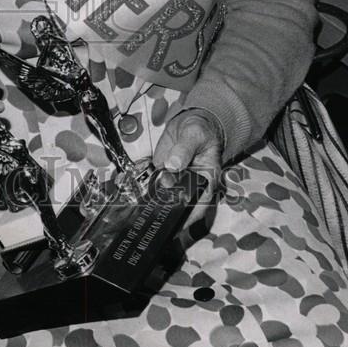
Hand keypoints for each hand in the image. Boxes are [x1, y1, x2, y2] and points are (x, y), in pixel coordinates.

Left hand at [152, 109, 222, 228]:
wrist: (188, 124)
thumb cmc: (199, 130)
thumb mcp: (194, 135)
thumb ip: (184, 149)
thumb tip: (173, 164)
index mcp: (208, 181)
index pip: (200, 207)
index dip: (188, 218)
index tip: (174, 223)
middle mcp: (192, 187)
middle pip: (181, 208)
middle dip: (168, 212)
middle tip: (155, 215)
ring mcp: (177, 183)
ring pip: (167, 200)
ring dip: (156, 204)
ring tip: (146, 209)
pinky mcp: (163, 176)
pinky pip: (155, 188)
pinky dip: (148, 192)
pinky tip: (139, 197)